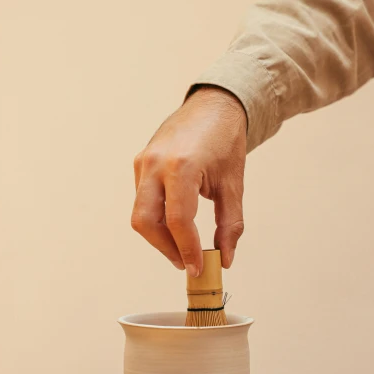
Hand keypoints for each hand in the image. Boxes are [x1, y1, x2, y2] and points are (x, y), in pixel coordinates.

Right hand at [131, 86, 246, 276]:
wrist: (214, 105)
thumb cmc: (226, 142)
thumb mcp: (233, 185)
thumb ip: (229, 224)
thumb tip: (224, 259)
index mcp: (182, 166)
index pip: (178, 220)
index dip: (187, 249)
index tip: (197, 268)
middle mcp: (156, 163)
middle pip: (146, 222)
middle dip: (165, 248)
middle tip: (185, 263)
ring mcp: (144, 161)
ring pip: (140, 213)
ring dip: (159, 237)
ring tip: (182, 248)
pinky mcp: (140, 162)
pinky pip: (142, 200)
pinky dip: (157, 218)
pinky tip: (176, 225)